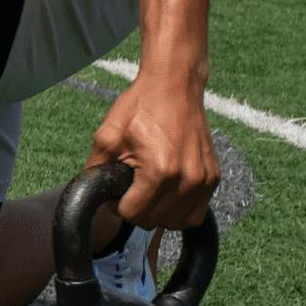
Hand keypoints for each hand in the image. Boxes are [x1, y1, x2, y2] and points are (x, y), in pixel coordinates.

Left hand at [86, 69, 217, 229]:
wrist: (175, 83)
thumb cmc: (142, 105)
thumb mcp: (109, 134)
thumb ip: (95, 169)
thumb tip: (92, 195)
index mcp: (160, 171)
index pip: (134, 214)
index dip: (119, 205)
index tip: (118, 190)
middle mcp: (187, 180)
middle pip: (155, 221)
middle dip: (138, 210)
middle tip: (132, 187)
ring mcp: (203, 180)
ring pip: (177, 222)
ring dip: (160, 214)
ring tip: (150, 192)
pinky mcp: (213, 177)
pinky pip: (196, 212)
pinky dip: (180, 210)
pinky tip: (168, 193)